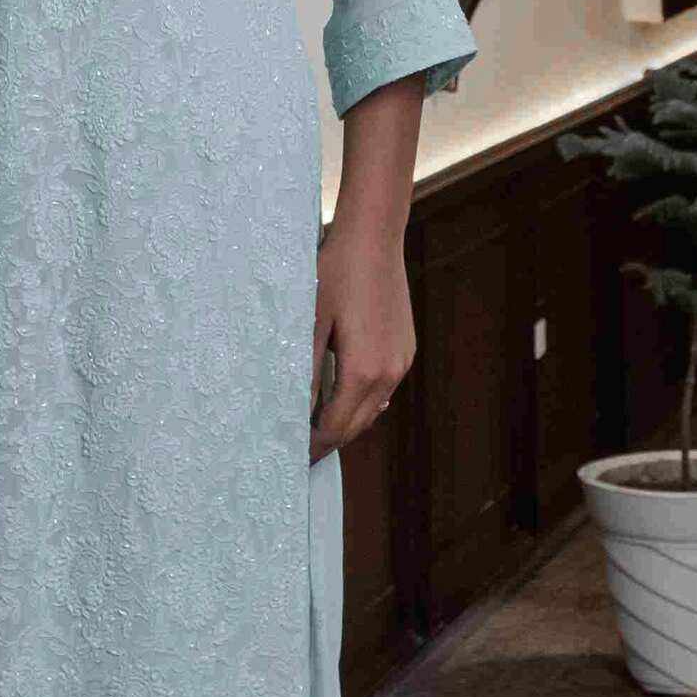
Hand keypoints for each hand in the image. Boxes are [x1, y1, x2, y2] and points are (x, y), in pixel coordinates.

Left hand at [309, 220, 415, 462]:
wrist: (373, 238)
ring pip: (372, 411)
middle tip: (300, 452)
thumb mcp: (308, 323)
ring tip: (316, 429)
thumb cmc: (334, 274)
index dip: (312, 447)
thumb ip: (304, 373)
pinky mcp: (406, 349)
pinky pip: (383, 390)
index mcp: (363, 372)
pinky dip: (361, 403)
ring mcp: (402, 362)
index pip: (334, 428)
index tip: (291, 458)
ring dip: (346, 424)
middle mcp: (389, 374)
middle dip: (329, 442)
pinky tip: (341, 399)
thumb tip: (293, 412)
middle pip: (356, 427)